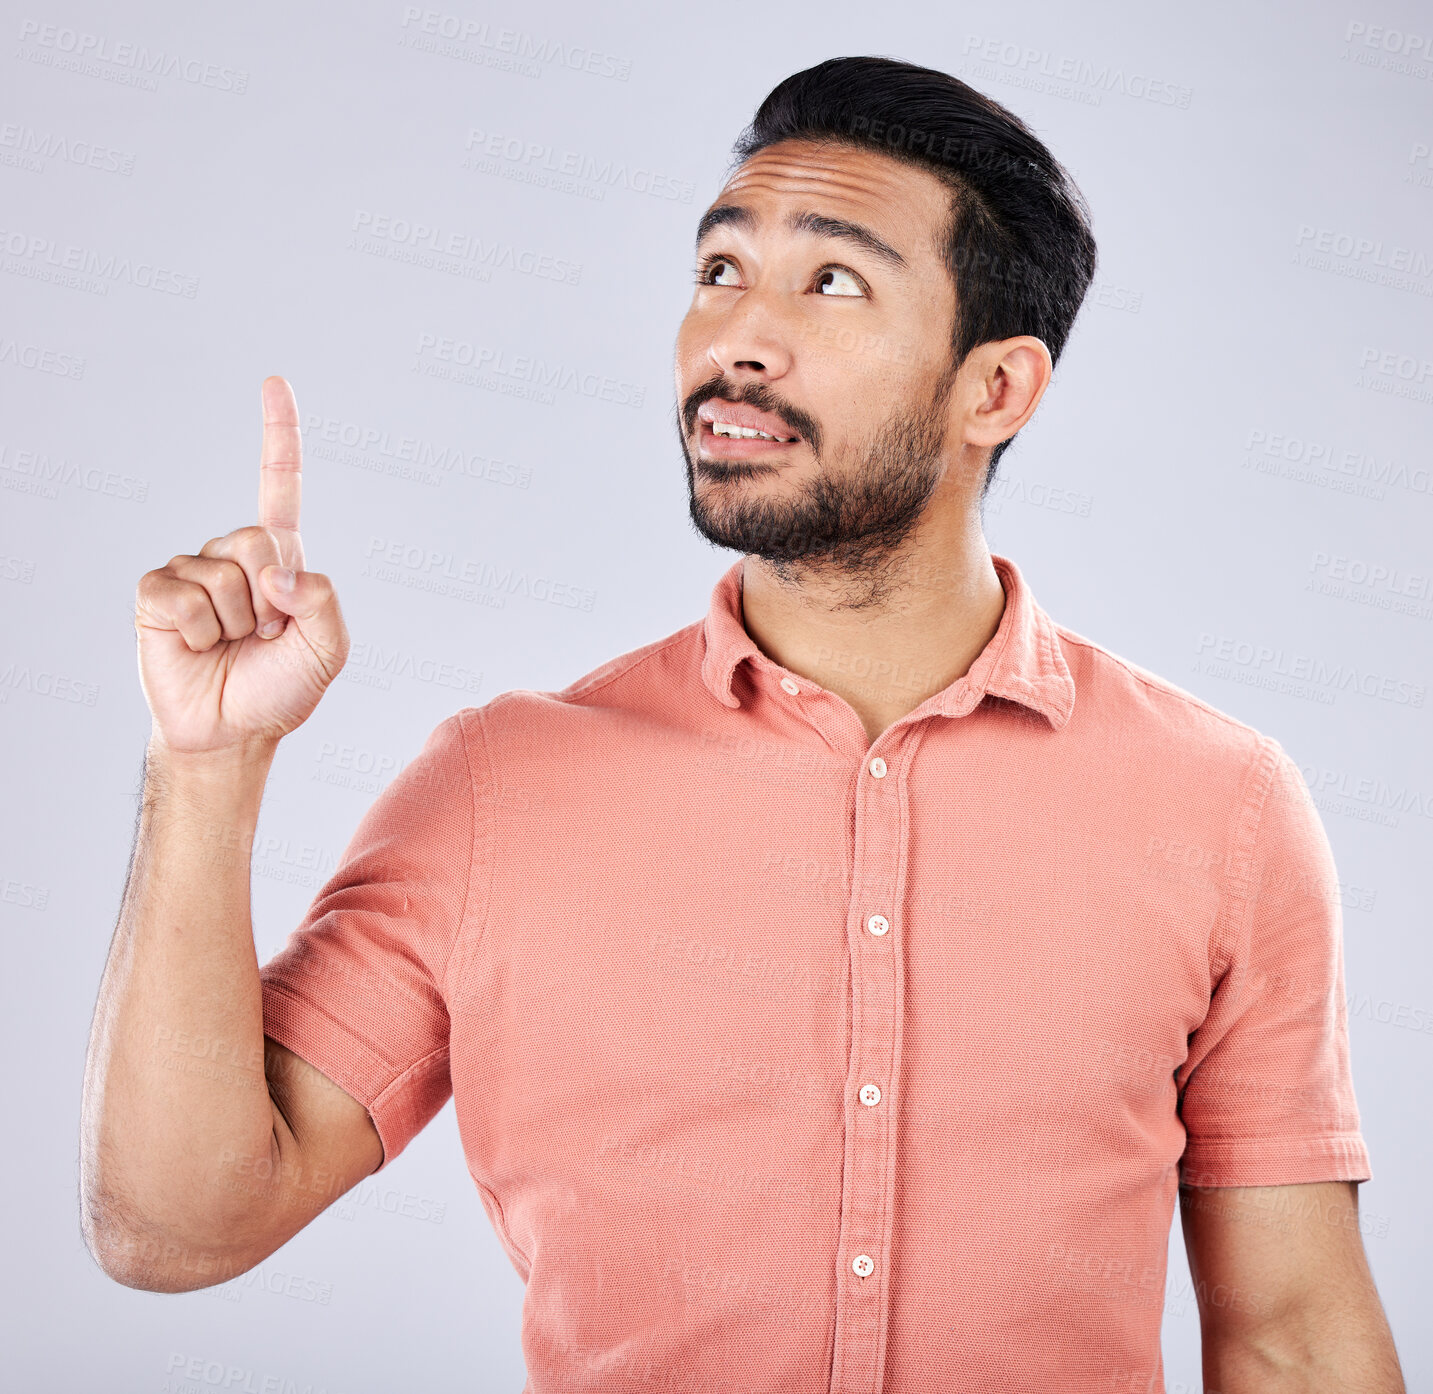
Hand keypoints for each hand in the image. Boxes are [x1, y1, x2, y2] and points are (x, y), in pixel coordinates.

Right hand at [134, 376, 349, 758]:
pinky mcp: (157, 594)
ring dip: (238, 623)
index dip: (278, 434)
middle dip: (271, 598)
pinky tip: (199, 647)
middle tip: (263, 636)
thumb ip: (323, 601)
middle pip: (260, 539)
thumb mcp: (329, 648)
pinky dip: (202, 631)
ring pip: (226, 574)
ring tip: (232, 647)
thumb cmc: (281, 688)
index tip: (273, 383)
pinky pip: (186, 596)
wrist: (234, 731)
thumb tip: (278, 569)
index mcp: (278, 558)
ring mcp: (191, 570)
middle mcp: (232, 555)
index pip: (278, 484)